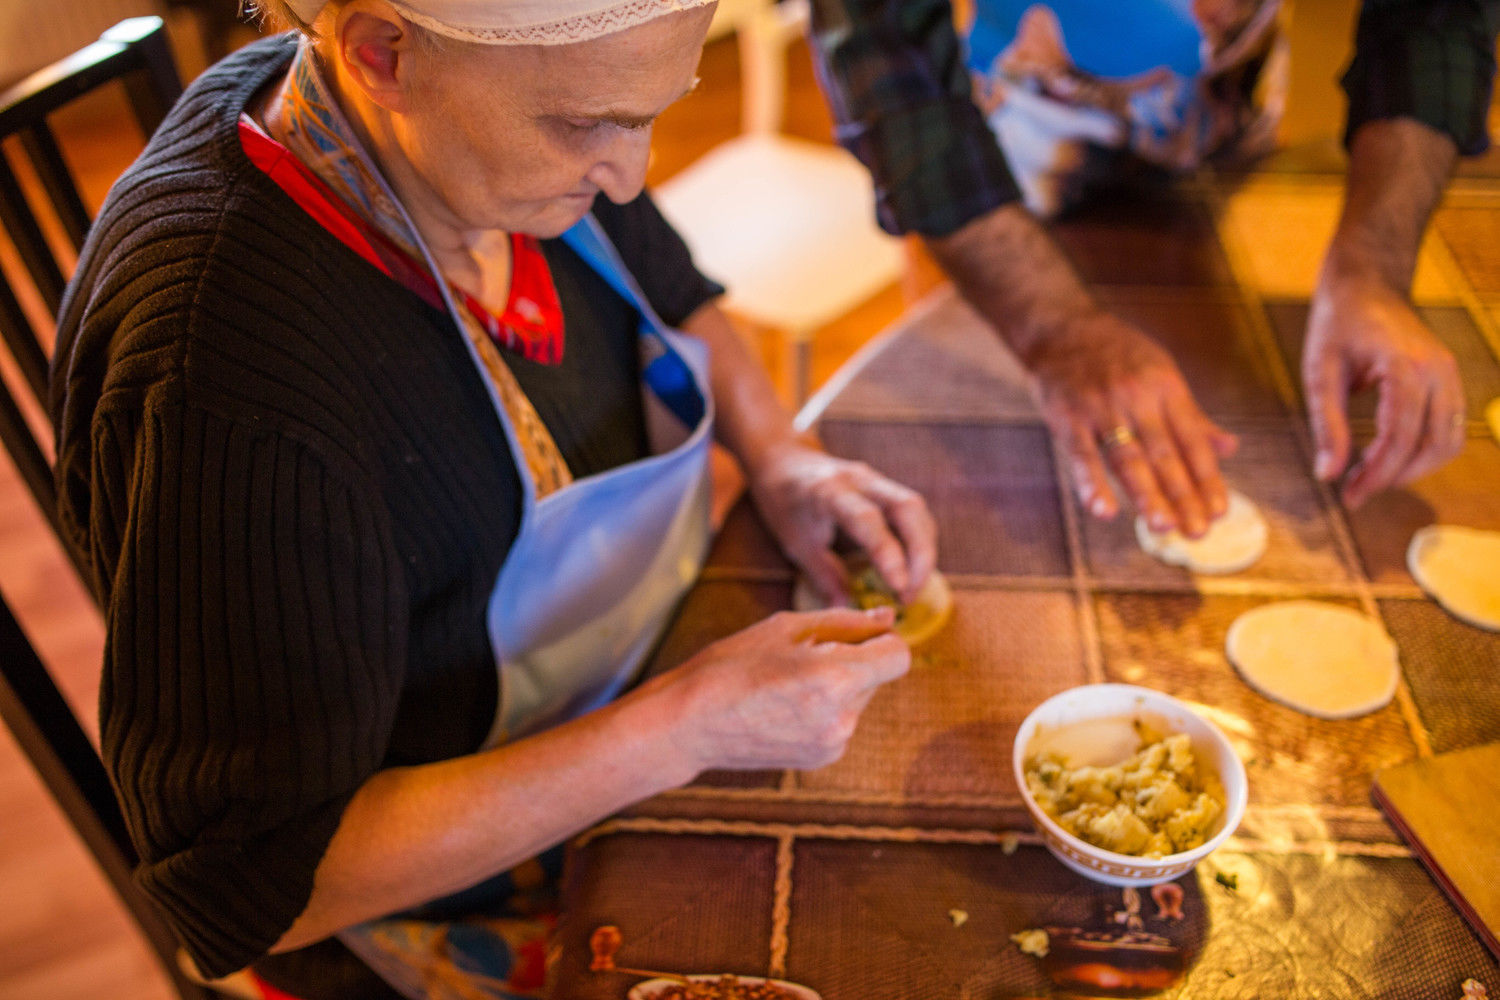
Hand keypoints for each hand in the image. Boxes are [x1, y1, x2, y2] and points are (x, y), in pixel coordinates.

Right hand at [664, 608, 910, 771]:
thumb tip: (887, 617)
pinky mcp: (823, 759)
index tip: (855, 634)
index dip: (882, 639)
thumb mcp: (788, 627)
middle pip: (878, 676)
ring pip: (859, 699)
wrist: (690, 724)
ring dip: (838, 686)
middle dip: (853, 661)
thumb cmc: (732, 665)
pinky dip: (825, 709)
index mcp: (836, 678)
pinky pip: (842, 721)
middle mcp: (843, 717)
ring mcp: (834, 743)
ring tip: (787, 684)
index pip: (899, 655)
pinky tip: (784, 707)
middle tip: (801, 657)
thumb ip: (846, 621)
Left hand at [745, 441, 935, 605]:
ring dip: (924, 550)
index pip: (868, 520)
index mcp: (829, 491)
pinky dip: (918, 540)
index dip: (888, 554)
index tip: (899, 588)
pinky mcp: (885, 486)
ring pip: (917, 509)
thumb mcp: (796, 543)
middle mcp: (859, 479)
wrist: (784, 459)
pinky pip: (912, 511)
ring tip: (911, 588)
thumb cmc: (784, 502)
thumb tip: (848, 610)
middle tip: (910, 594)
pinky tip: (910, 568)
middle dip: (921, 554)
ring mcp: (876, 479)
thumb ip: (824, 577)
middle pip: (909, 508)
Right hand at [1024, 310, 1237, 536]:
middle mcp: (1138, 398)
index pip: (1192, 441)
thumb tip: (1230, 448)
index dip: (1207, 478)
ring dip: (1146, 495)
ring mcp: (1102, 407)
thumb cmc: (1116, 353)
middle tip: (1197, 532)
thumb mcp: (1161, 372)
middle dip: (1183, 496)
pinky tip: (1104, 511)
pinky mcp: (1067, 416)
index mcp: (1166, 388)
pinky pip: (1081, 454)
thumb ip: (1192, 415)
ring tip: (1163, 527)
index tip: (1219, 511)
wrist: (1059, 325)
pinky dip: (1092, 483)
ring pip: (1128, 457)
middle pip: (1164, 455)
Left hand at [1305, 274, 1464, 506]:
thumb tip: (1328, 475)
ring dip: (1415, 468)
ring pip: (1450, 441)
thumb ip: (1326, 425)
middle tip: (1357, 493)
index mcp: (1406, 367)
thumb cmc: (1337, 324)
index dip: (1376, 475)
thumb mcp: (1319, 373)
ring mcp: (1450, 373)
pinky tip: (1389, 458)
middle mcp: (1439, 371)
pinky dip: (1425, 450)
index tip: (1349, 497)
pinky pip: (1450, 427)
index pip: (1399, 438)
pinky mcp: (1449, 378)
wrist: (1365, 284)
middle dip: (1396, 477)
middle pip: (1432, 445)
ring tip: (1372, 478)